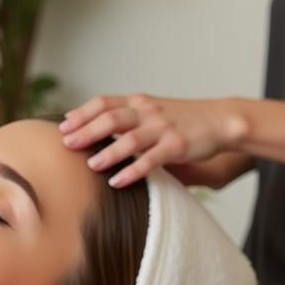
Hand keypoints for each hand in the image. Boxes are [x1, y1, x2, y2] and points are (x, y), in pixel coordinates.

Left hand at [58, 94, 247, 186]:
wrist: (221, 120)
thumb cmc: (184, 120)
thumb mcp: (154, 112)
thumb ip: (130, 119)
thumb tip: (99, 133)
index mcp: (140, 102)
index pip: (105, 102)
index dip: (82, 112)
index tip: (63, 124)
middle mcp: (148, 112)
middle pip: (111, 118)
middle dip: (86, 131)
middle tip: (67, 144)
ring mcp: (163, 129)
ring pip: (129, 139)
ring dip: (107, 152)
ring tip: (91, 165)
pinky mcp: (176, 146)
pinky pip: (150, 160)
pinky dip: (132, 171)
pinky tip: (117, 181)